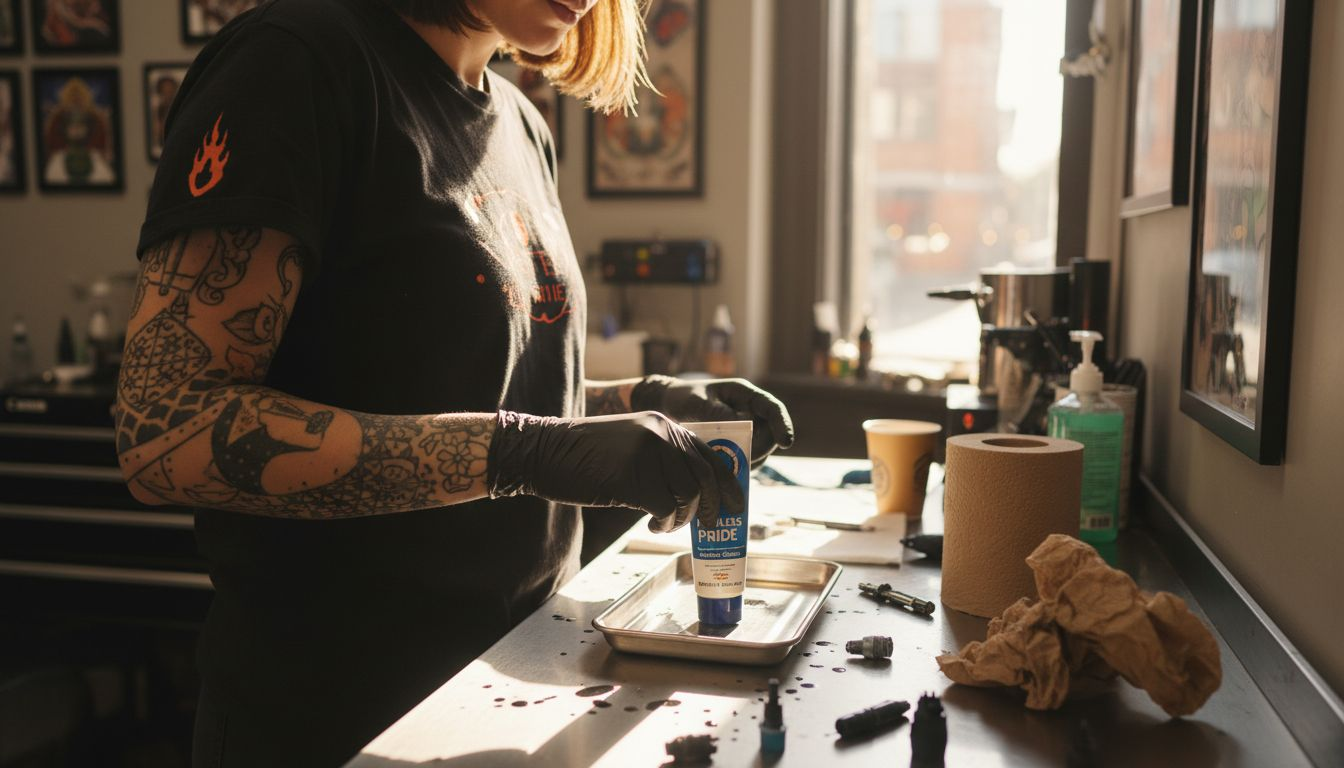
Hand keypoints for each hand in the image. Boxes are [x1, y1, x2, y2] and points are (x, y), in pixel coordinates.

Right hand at [486, 410, 744, 532]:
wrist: (544, 451)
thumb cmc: (584, 456)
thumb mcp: (630, 446)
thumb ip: (660, 458)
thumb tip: (692, 493)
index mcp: (663, 424)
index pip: (709, 453)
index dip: (727, 482)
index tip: (736, 503)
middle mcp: (661, 434)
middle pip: (705, 475)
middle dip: (714, 506)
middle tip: (711, 526)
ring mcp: (647, 453)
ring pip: (688, 494)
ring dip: (682, 518)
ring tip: (666, 524)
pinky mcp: (632, 477)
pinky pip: (666, 508)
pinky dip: (664, 523)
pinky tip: (651, 524)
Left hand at [630, 376, 794, 466]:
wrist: (668, 406)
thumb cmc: (684, 398)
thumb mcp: (698, 403)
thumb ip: (718, 414)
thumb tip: (741, 428)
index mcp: (745, 395)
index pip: (772, 408)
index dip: (783, 425)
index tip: (786, 443)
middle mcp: (749, 413)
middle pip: (769, 435)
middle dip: (760, 448)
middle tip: (741, 457)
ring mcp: (745, 430)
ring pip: (759, 450)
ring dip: (748, 459)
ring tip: (725, 462)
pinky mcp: (736, 445)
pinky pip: (746, 460)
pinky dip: (739, 466)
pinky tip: (722, 470)